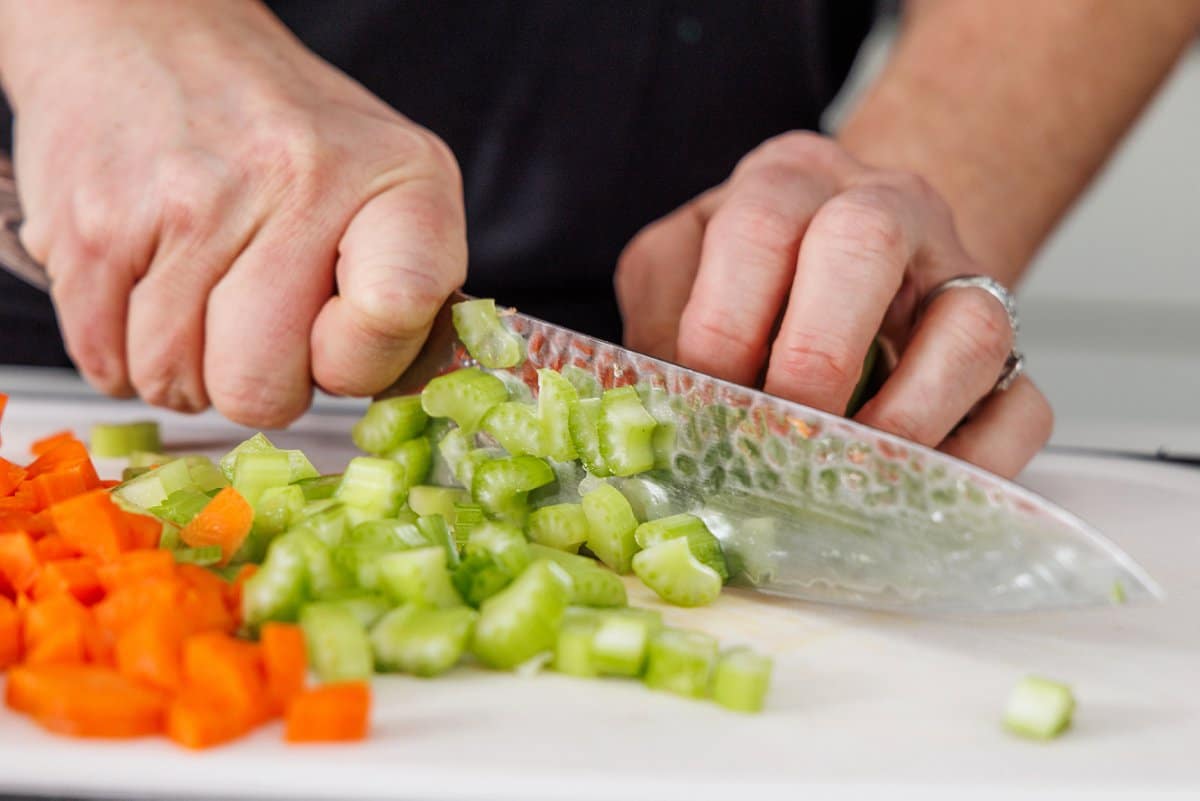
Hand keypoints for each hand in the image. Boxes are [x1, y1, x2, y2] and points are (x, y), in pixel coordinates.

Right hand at [0, 0, 465, 425]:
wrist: (149, 34)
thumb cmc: (286, 137)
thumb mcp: (390, 185)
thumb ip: (412, 293)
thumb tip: (419, 397)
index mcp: (398, 179)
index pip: (396, 313)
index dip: (358, 362)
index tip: (337, 340)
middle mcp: (297, 180)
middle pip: (263, 388)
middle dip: (258, 382)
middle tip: (258, 325)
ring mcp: (186, 202)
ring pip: (176, 383)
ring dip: (186, 368)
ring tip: (202, 294)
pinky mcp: (92, 224)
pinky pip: (107, 364)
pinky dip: (123, 352)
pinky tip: (150, 288)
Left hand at [616, 132, 1050, 477]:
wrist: (856, 259)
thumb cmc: (753, 277)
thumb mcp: (683, 270)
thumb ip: (661, 319)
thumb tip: (649, 410)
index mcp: (788, 181)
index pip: (759, 226)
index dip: (724, 325)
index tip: (701, 402)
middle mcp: (886, 208)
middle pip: (868, 244)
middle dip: (814, 354)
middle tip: (776, 430)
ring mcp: (960, 279)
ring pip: (970, 329)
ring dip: (901, 418)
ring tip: (843, 476)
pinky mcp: (1012, 355)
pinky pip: (1020, 411)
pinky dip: (970, 467)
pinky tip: (909, 493)